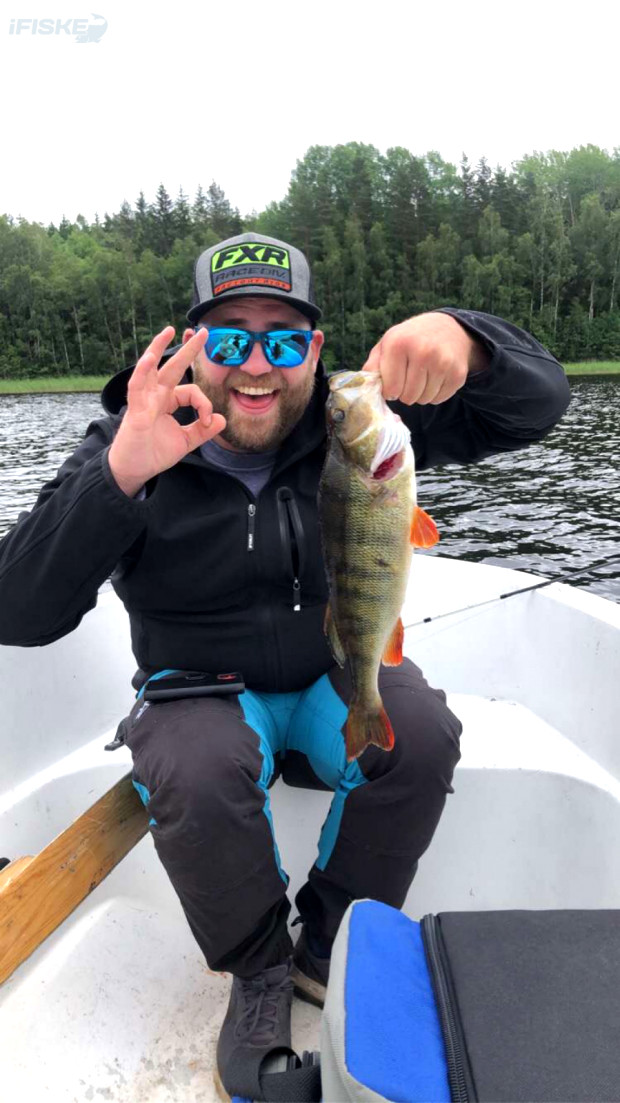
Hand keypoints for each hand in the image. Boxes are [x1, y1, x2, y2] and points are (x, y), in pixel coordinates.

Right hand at [108, 326, 225, 496]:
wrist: (133, 470)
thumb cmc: (153, 453)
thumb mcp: (185, 442)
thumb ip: (202, 431)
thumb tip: (222, 419)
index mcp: (167, 401)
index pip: (191, 391)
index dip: (204, 404)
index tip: (208, 421)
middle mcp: (155, 396)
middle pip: (172, 367)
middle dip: (188, 349)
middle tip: (202, 331)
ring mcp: (143, 401)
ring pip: (150, 369)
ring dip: (158, 348)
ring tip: (169, 331)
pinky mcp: (135, 411)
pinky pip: (137, 387)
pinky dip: (142, 372)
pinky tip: (149, 358)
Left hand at [363, 312, 489, 404]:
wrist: (449, 329)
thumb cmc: (412, 339)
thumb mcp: (388, 343)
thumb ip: (373, 365)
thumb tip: (366, 388)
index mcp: (399, 343)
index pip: (391, 389)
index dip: (390, 389)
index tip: (394, 380)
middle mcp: (422, 351)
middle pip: (408, 397)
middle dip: (405, 393)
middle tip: (409, 377)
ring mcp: (442, 363)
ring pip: (424, 400)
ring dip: (420, 394)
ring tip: (422, 376)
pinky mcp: (457, 374)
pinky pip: (439, 399)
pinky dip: (434, 394)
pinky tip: (435, 377)